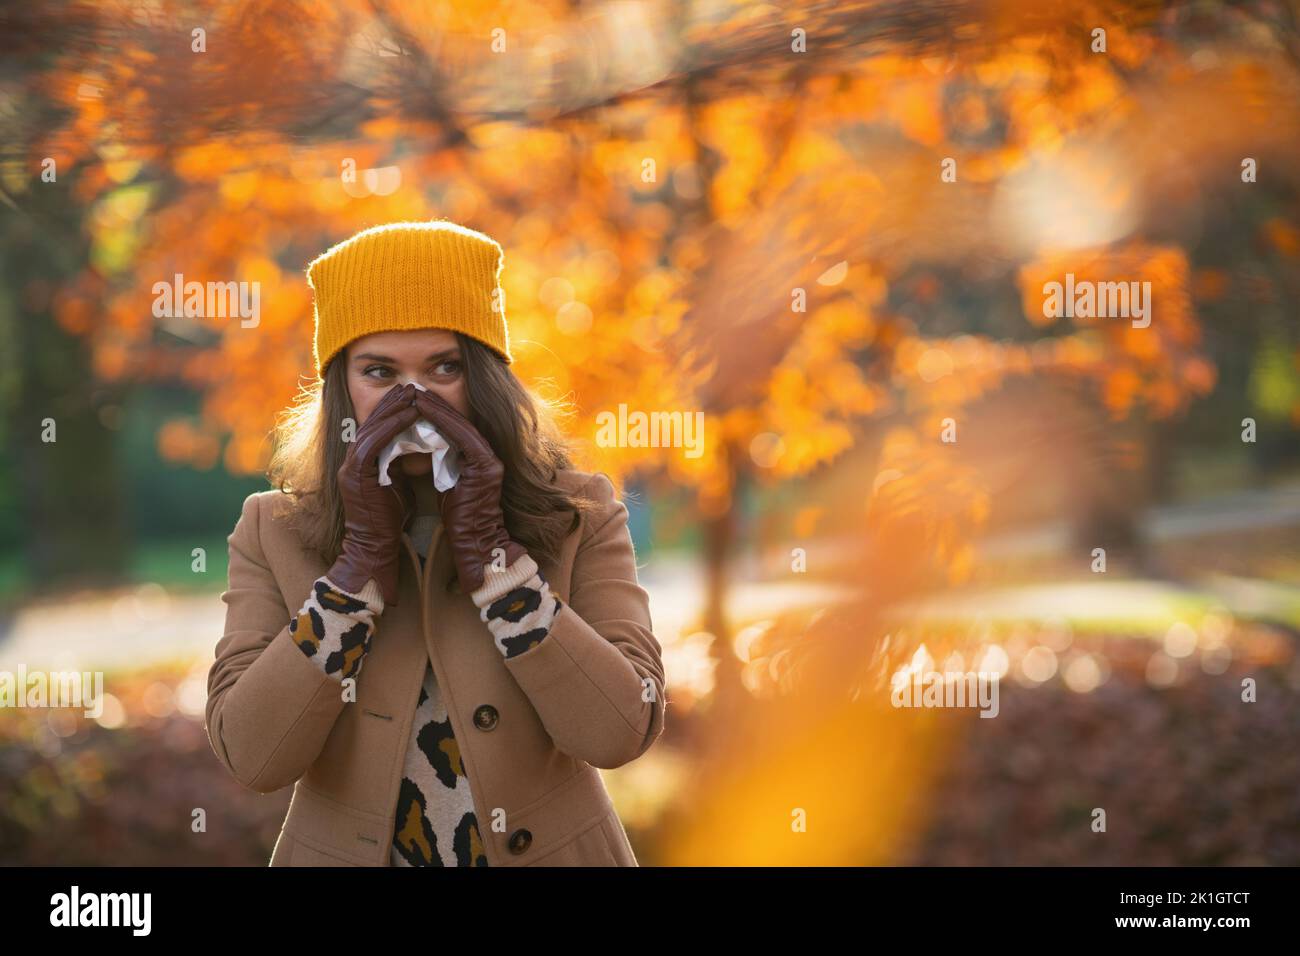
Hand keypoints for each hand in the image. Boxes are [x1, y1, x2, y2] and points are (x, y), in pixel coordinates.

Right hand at [327, 382, 420, 603]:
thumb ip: (398, 465)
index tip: (410, 394)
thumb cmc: (388, 522)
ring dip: (393, 407)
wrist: (374, 550)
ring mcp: (351, 467)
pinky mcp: (356, 474)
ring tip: (412, 392)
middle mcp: (351, 461)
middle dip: (392, 402)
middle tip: (410, 384)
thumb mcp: (396, 486)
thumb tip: (416, 448)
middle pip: (370, 421)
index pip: (375, 427)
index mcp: (360, 463)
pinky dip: (392, 425)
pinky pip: (374, 441)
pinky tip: (409, 413)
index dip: (392, 410)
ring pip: (371, 427)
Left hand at [412, 388, 525, 593]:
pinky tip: (422, 408)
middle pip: (459, 421)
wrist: (476, 544)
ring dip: (436, 406)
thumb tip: (424, 448)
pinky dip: (441, 419)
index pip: (456, 430)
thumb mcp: (450, 486)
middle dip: (435, 404)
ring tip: (415, 393)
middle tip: (413, 389)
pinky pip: (460, 435)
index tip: (415, 399)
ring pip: (460, 424)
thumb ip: (444, 466)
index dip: (437, 412)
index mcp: (480, 461)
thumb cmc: (459, 521)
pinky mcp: (485, 466)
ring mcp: (489, 460)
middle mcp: (488, 457)